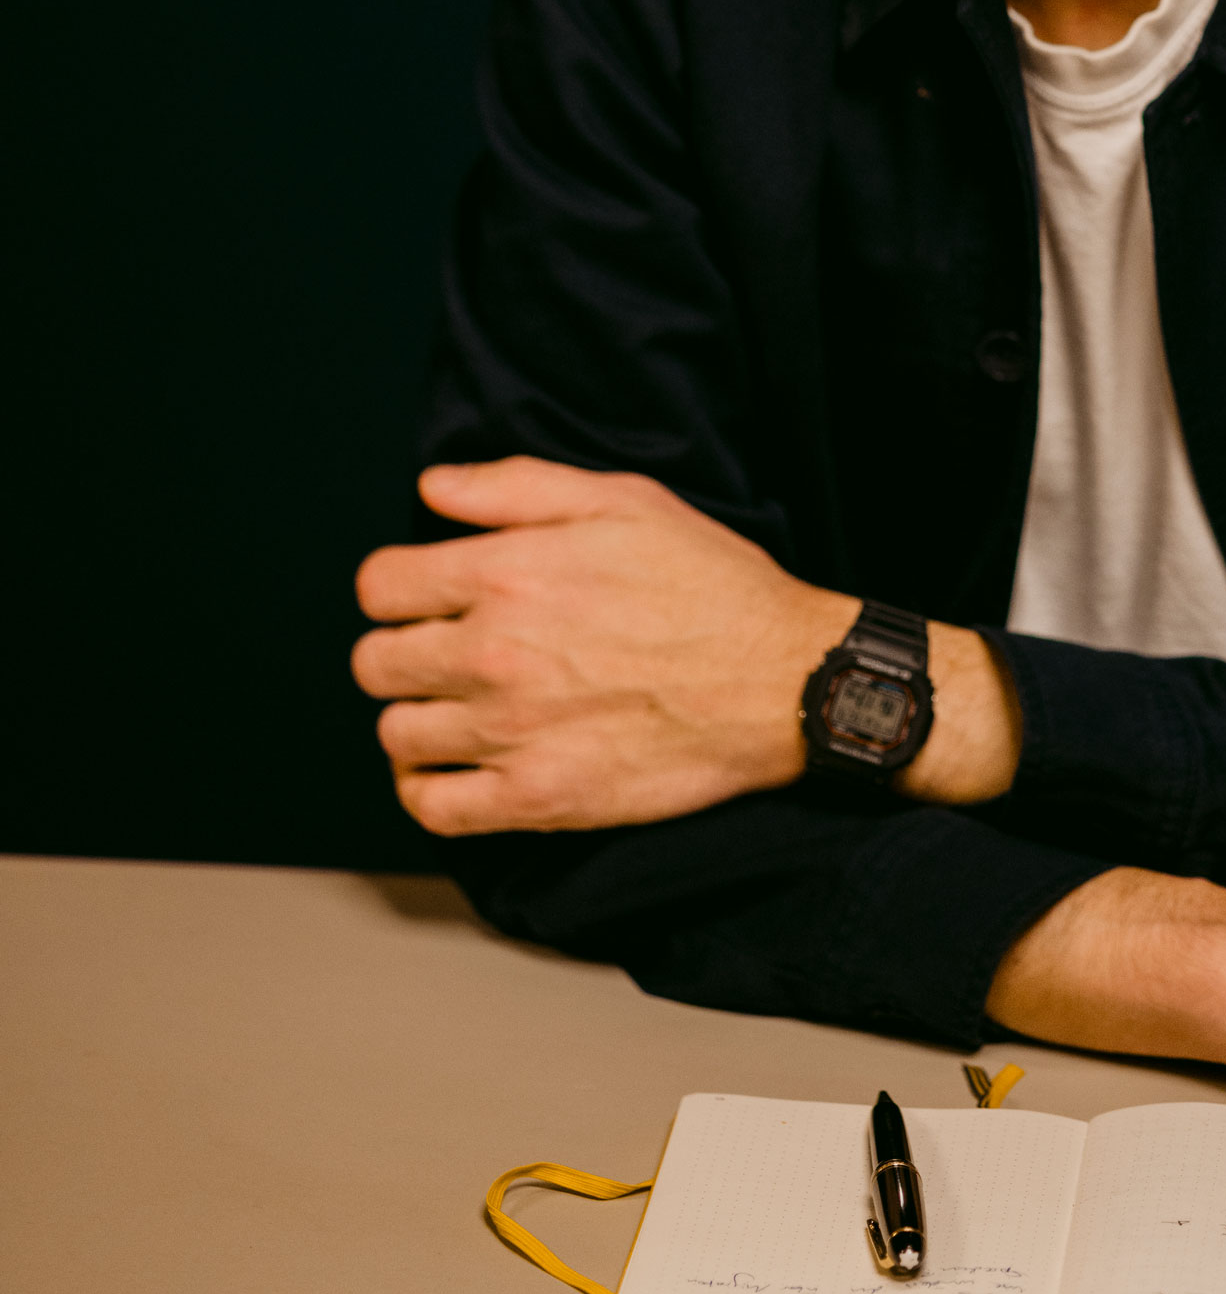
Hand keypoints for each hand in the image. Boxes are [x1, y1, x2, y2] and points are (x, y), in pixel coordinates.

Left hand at [353, 457, 1021, 834]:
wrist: (782, 680)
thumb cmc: (710, 583)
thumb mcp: (625, 500)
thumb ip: (518, 486)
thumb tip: (433, 485)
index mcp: (509, 573)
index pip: (381, 586)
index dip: (399, 588)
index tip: (427, 597)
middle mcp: (495, 653)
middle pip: (376, 663)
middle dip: (401, 652)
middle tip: (445, 654)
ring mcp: (512, 732)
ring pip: (398, 735)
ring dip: (417, 719)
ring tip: (457, 710)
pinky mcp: (539, 797)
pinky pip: (434, 808)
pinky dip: (428, 791)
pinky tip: (454, 770)